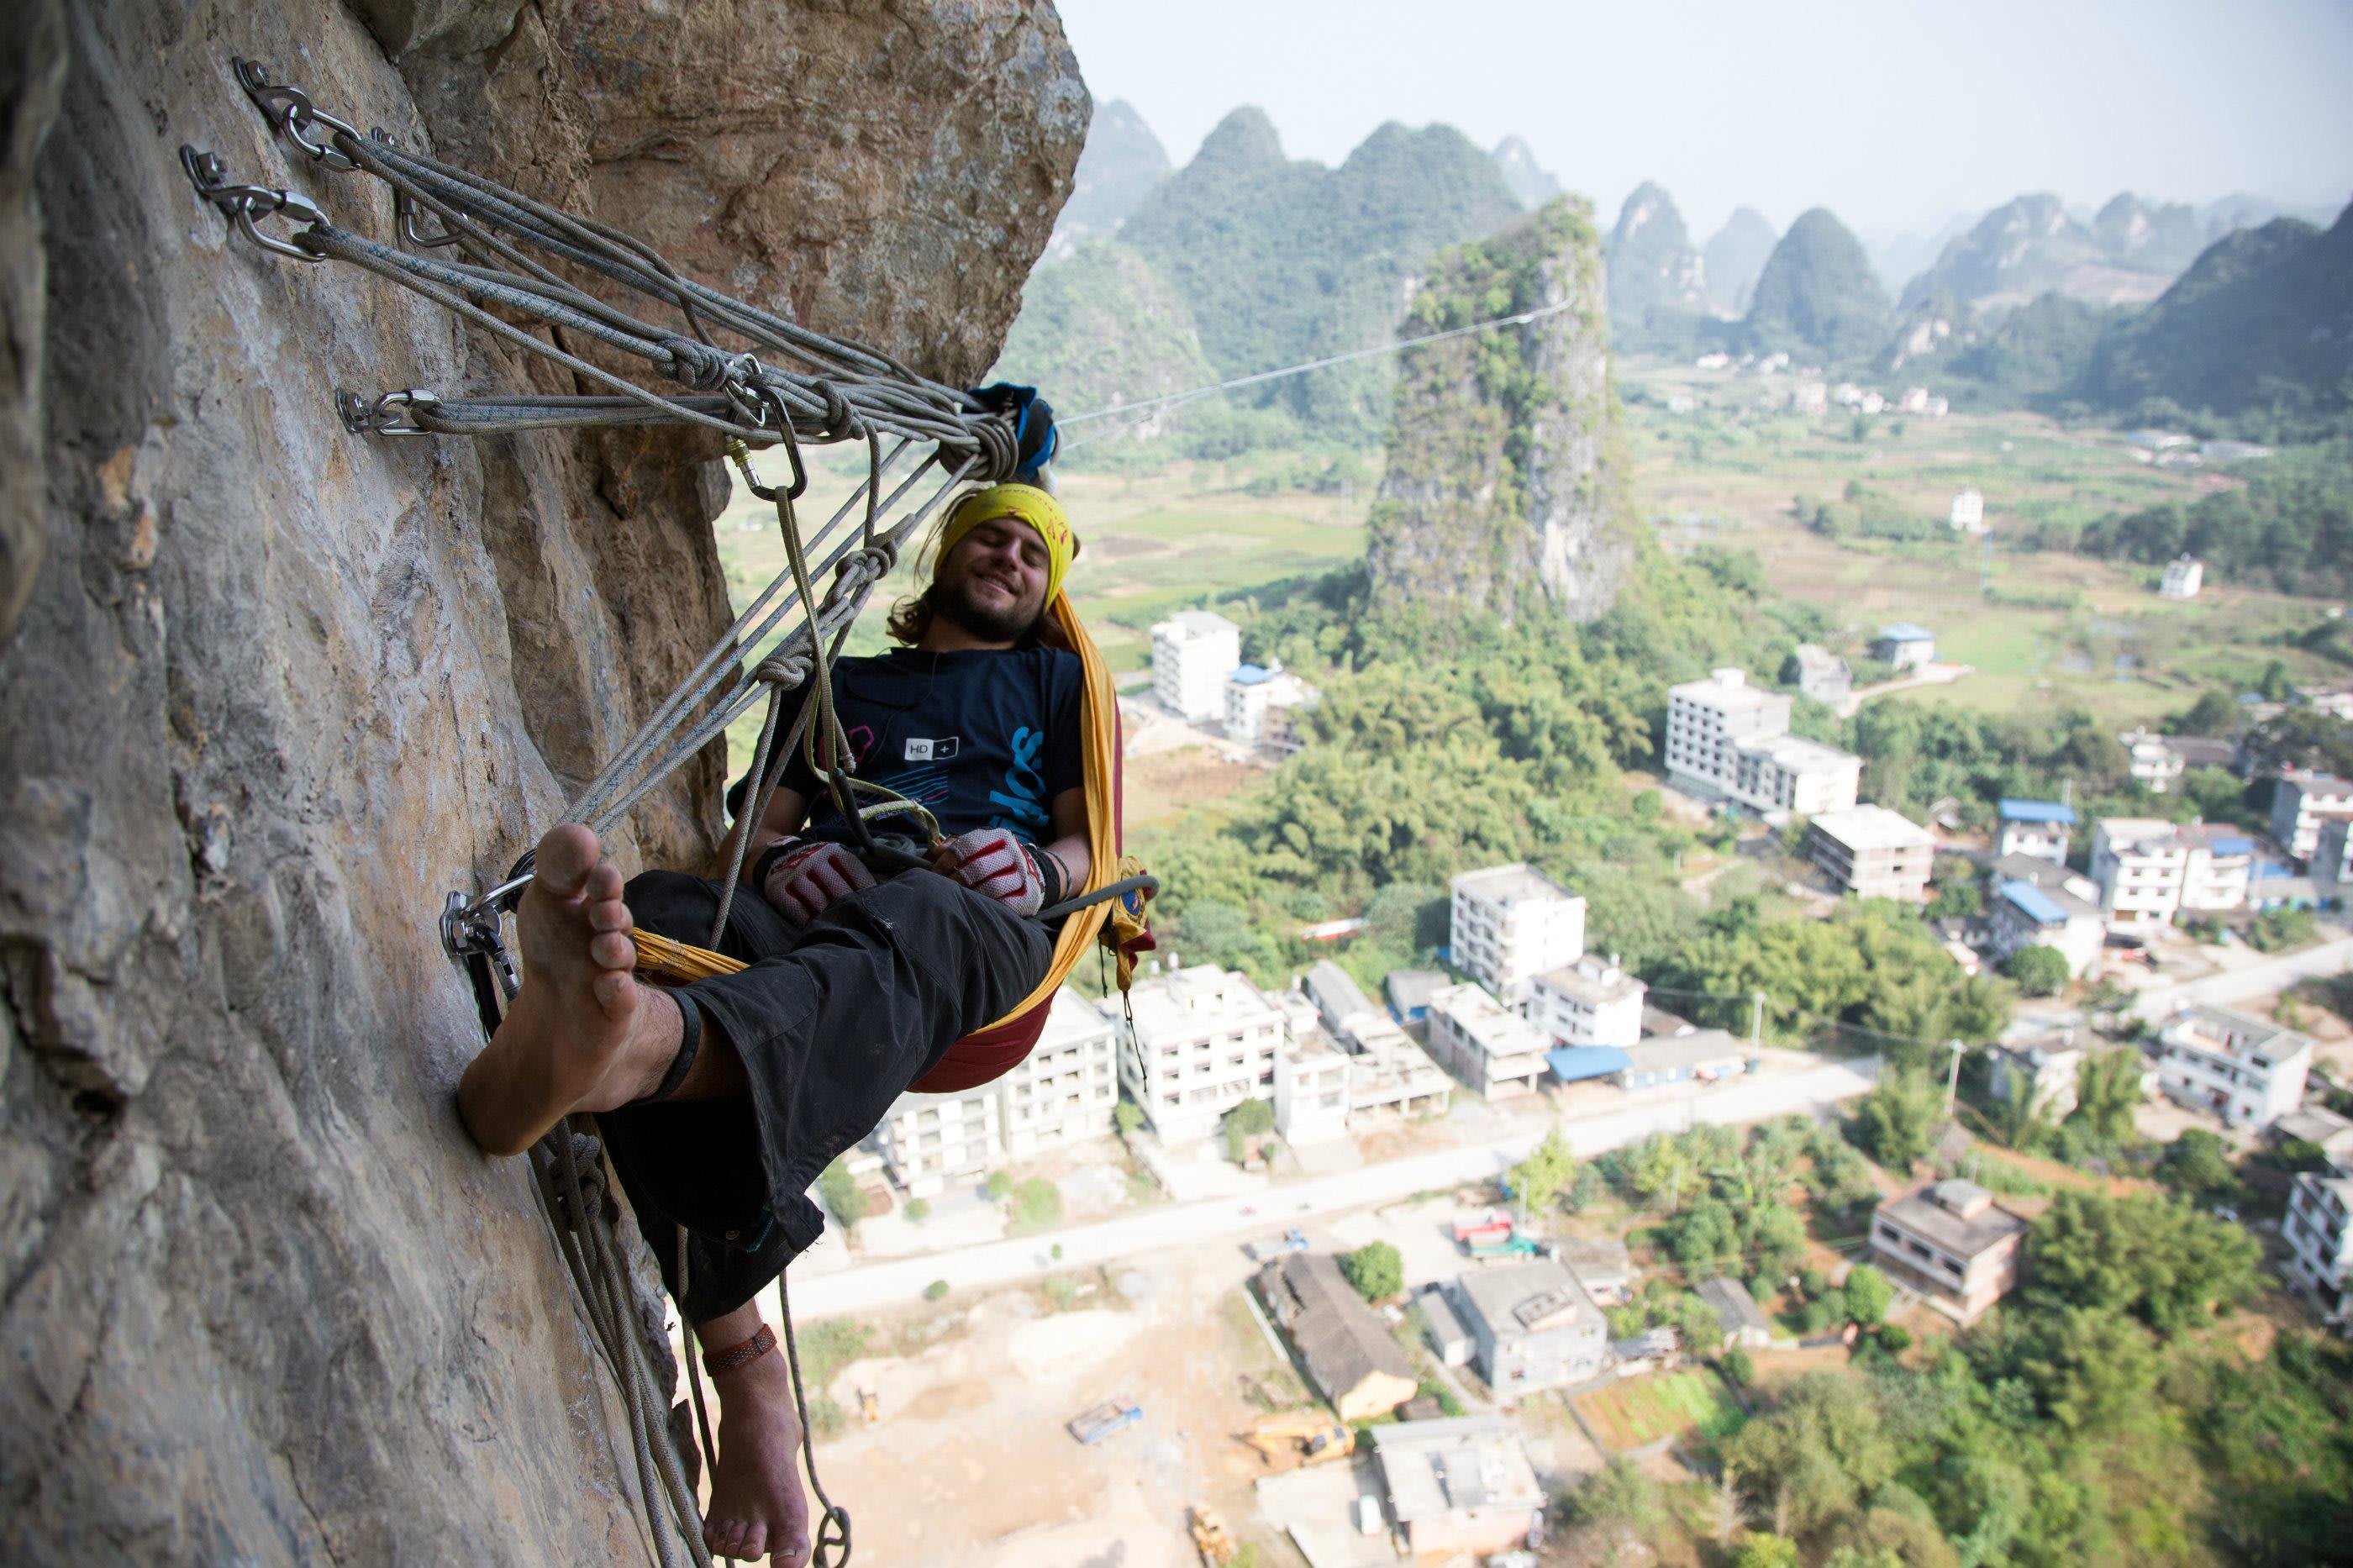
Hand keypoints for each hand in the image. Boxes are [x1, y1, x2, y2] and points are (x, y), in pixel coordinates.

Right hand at [759, 839, 874, 928]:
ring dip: (829, 916)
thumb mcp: (836, 858)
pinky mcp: (778, 887)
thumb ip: (856, 873)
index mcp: (833, 851)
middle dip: (850, 907)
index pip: (855, 872)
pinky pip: (794, 907)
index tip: (875, 908)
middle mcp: (814, 860)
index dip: (867, 891)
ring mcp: (795, 873)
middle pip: (837, 889)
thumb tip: (888, 889)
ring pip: (817, 900)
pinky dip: (806, 919)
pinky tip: (815, 927)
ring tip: (841, 930)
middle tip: (861, 925)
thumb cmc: (818, 863)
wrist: (779, 855)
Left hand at [932, 827, 1052, 915]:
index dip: (948, 859)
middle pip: (979, 867)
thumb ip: (956, 846)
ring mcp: (1024, 873)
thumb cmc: (993, 858)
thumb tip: (936, 851)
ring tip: (962, 898)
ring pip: (994, 887)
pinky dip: (992, 906)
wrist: (1030, 871)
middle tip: (946, 888)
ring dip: (973, 894)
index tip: (935, 872)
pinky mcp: (1030, 894)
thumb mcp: (978, 846)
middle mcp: (1013, 852)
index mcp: (999, 836)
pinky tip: (981, 906)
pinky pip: (1008, 903)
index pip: (969, 844)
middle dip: (957, 880)